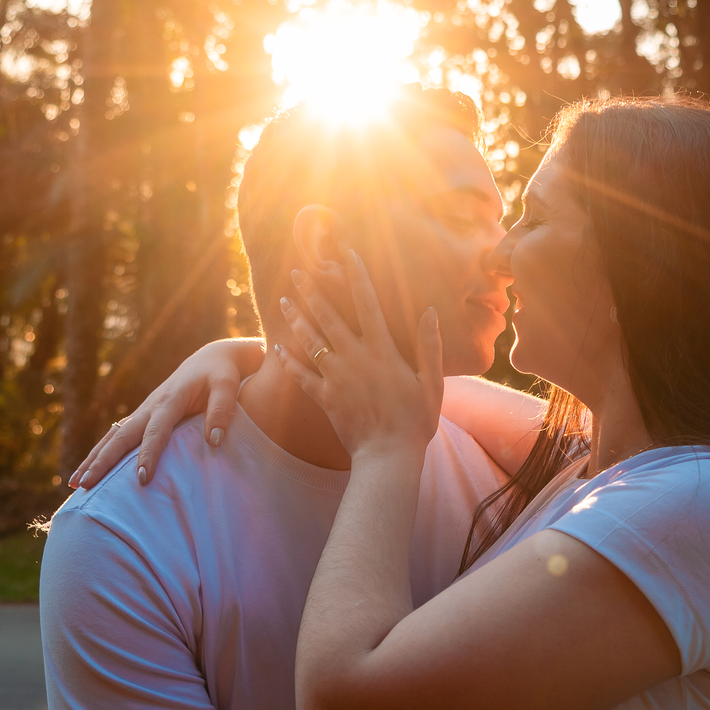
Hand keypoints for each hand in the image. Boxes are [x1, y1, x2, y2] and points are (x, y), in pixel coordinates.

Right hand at [70, 338, 264, 488]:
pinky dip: (100, 453)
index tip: (142, 479)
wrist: (210, 359)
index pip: (157, 431)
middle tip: (87, 485)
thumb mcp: (227, 387)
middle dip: (103, 461)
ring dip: (93, 459)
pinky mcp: (142, 416)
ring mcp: (143, 411)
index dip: (149, 454)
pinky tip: (87, 471)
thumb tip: (213, 441)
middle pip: (122, 436)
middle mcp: (151, 406)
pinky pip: (116, 437)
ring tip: (74, 484)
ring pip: (113, 437)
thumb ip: (221, 411)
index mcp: (170, 400)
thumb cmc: (221, 374)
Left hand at [276, 250, 442, 463]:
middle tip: (297, 271)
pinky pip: (300, 375)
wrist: (388, 456)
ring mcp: (336, 377)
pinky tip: (277, 347)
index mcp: (383, 350)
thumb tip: (430, 312)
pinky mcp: (324, 398)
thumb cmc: (416, 421)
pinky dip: (288, 361)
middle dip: (312, 291)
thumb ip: (430, 346)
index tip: (347, 254)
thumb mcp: (432, 382)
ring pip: (310, 341)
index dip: (357, 276)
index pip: (368, 303)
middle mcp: (355, 358)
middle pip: (328, 316)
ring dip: (295, 318)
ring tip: (283, 300)